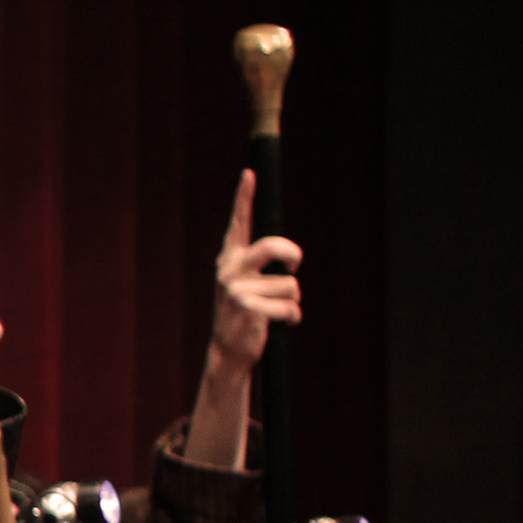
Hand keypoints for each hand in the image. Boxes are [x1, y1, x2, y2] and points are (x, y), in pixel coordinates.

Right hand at [208, 167, 302, 377]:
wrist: (229, 349)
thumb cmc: (246, 313)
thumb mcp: (250, 284)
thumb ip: (262, 265)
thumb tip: (289, 256)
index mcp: (231, 259)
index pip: (239, 224)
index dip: (244, 197)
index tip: (249, 174)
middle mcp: (230, 270)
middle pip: (272, 247)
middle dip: (291, 255)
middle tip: (293, 266)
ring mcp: (236, 289)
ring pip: (290, 285)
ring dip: (292, 301)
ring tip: (274, 312)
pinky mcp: (247, 308)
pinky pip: (290, 306)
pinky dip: (291, 317)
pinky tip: (276, 323)